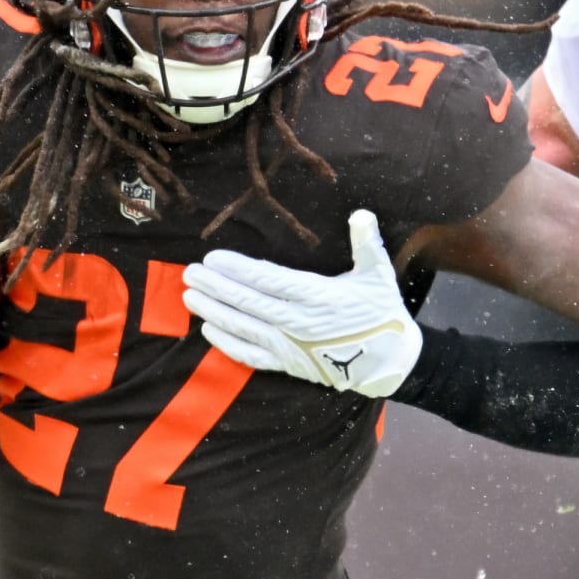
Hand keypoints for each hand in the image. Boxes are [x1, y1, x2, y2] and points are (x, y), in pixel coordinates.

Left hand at [182, 209, 421, 397]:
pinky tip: (209, 331)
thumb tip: (361, 214)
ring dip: (214, 311)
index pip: (269, 280)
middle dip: (216, 286)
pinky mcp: (288, 364)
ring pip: (244, 328)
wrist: (388, 363)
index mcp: (318, 296)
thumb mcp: (379, 274)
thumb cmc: (382, 313)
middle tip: (190, 272)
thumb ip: (367, 243)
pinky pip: (251, 356)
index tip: (214, 258)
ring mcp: (290, 346)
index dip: (239, 270)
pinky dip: (228, 344)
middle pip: (249, 302)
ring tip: (190, 296)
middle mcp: (299, 322)